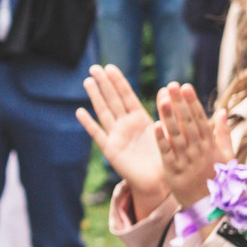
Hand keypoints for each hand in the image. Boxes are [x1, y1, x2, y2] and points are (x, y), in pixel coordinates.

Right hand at [76, 66, 165, 211]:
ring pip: (104, 112)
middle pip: (113, 100)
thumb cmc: (163, 155)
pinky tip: (80, 112)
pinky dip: (89, 124)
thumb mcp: (166, 130)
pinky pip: (98, 135)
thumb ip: (164, 111)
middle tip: (94, 67)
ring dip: (96, 97)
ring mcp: (116, 136)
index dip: (118, 81)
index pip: (126, 95)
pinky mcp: (111, 150)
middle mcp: (125, 125)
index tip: (110, 67)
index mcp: (139, 118)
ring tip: (88, 82)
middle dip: (104, 84)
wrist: (158, 179)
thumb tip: (166, 88)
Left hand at [153, 83, 232, 210]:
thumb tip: (223, 111)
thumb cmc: (219, 181)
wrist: (210, 209)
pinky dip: (162, 140)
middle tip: (172, 85)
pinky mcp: (174, 173)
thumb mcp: (226, 156)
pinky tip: (155, 125)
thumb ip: (223, 133)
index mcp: (210, 146)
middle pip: (188, 123)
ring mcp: (186, 161)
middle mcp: (199, 151)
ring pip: (177, 136)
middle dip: (180, 104)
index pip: (200, 120)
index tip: (186, 86)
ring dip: (170, 117)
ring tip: (163, 99)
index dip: (192, 102)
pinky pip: (167, 154)